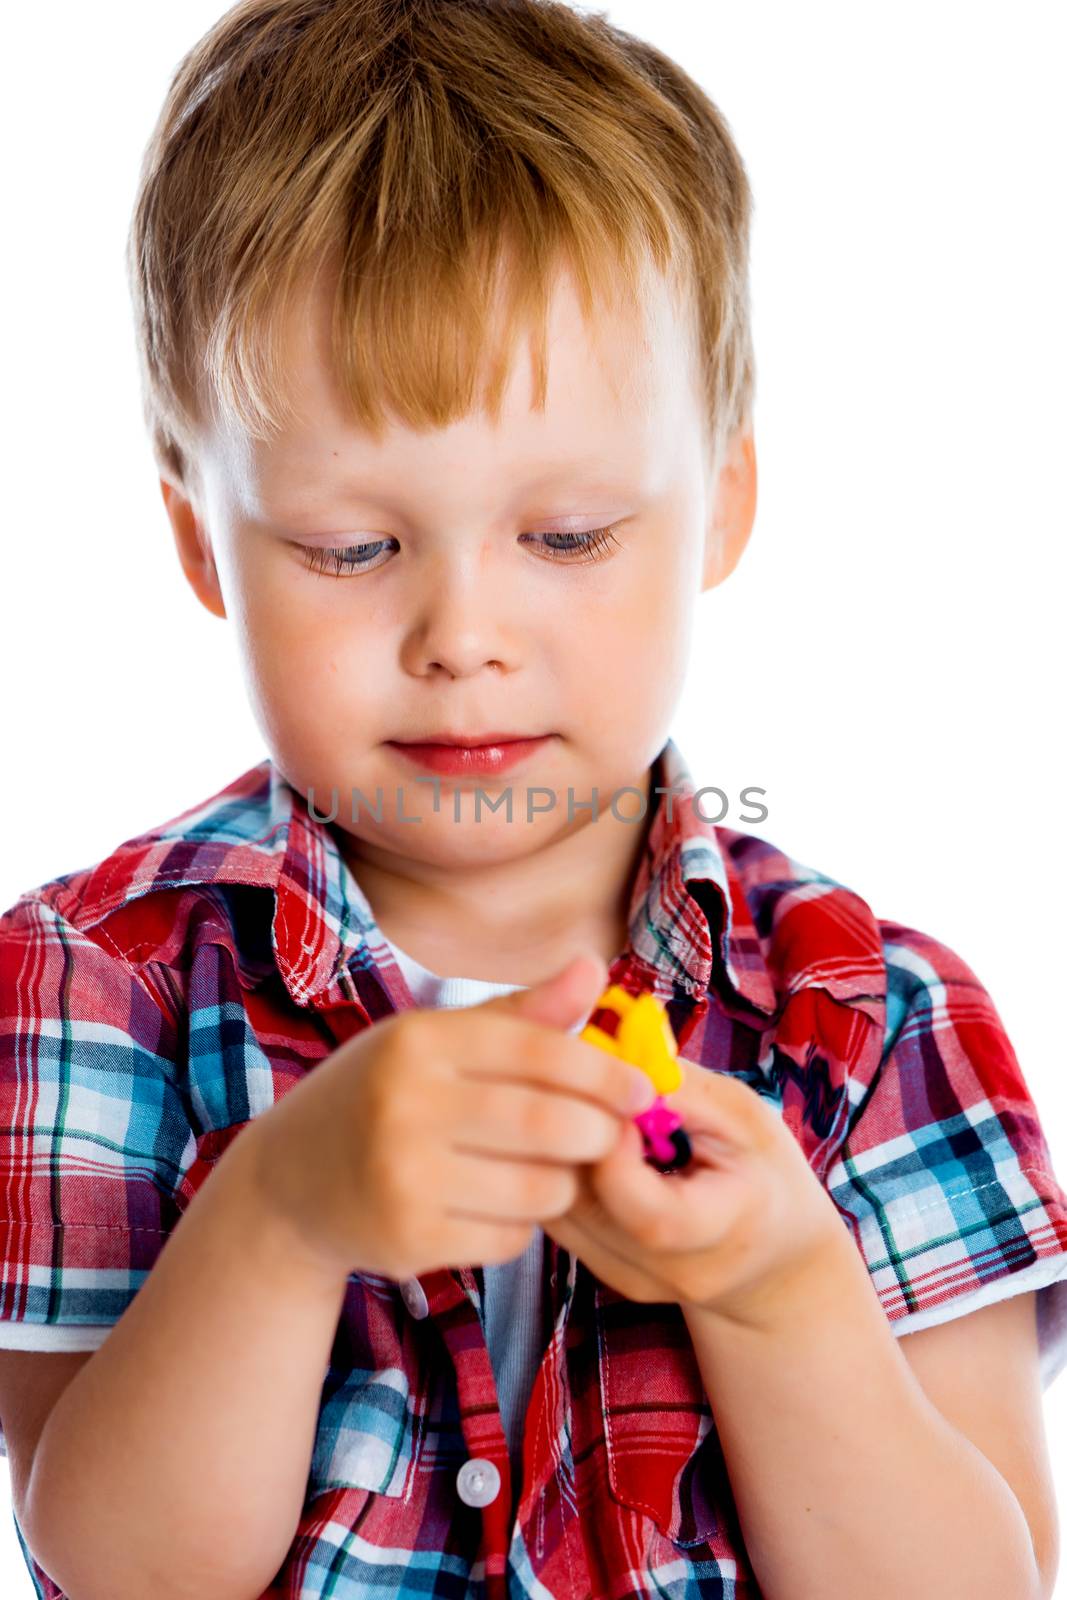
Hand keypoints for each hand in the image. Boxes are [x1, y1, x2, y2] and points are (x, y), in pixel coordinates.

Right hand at [244, 949, 655, 1281]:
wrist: (288, 1185)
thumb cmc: (380, 1096)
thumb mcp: (435, 1041)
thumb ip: (519, 1013)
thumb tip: (594, 967)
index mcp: (418, 1041)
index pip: (540, 1051)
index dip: (605, 1073)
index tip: (642, 1090)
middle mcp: (405, 1103)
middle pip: (552, 1124)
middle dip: (598, 1134)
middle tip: (608, 1136)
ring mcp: (403, 1175)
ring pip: (541, 1188)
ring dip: (561, 1183)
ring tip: (544, 1169)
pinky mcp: (407, 1237)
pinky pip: (511, 1237)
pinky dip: (522, 1225)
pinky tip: (495, 1205)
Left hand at [543, 1052, 844, 1330]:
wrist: (775, 1259)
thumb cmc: (764, 1174)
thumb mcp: (744, 1117)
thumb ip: (680, 1090)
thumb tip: (612, 1053)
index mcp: (723, 1231)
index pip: (648, 1215)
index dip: (614, 1154)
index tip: (612, 1100)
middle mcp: (671, 1270)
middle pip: (587, 1206)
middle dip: (574, 1135)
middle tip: (586, 1087)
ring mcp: (631, 1278)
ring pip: (560, 1209)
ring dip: (560, 1150)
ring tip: (587, 1109)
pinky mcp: (603, 1271)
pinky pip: (560, 1216)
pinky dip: (562, 1172)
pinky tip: (585, 1139)